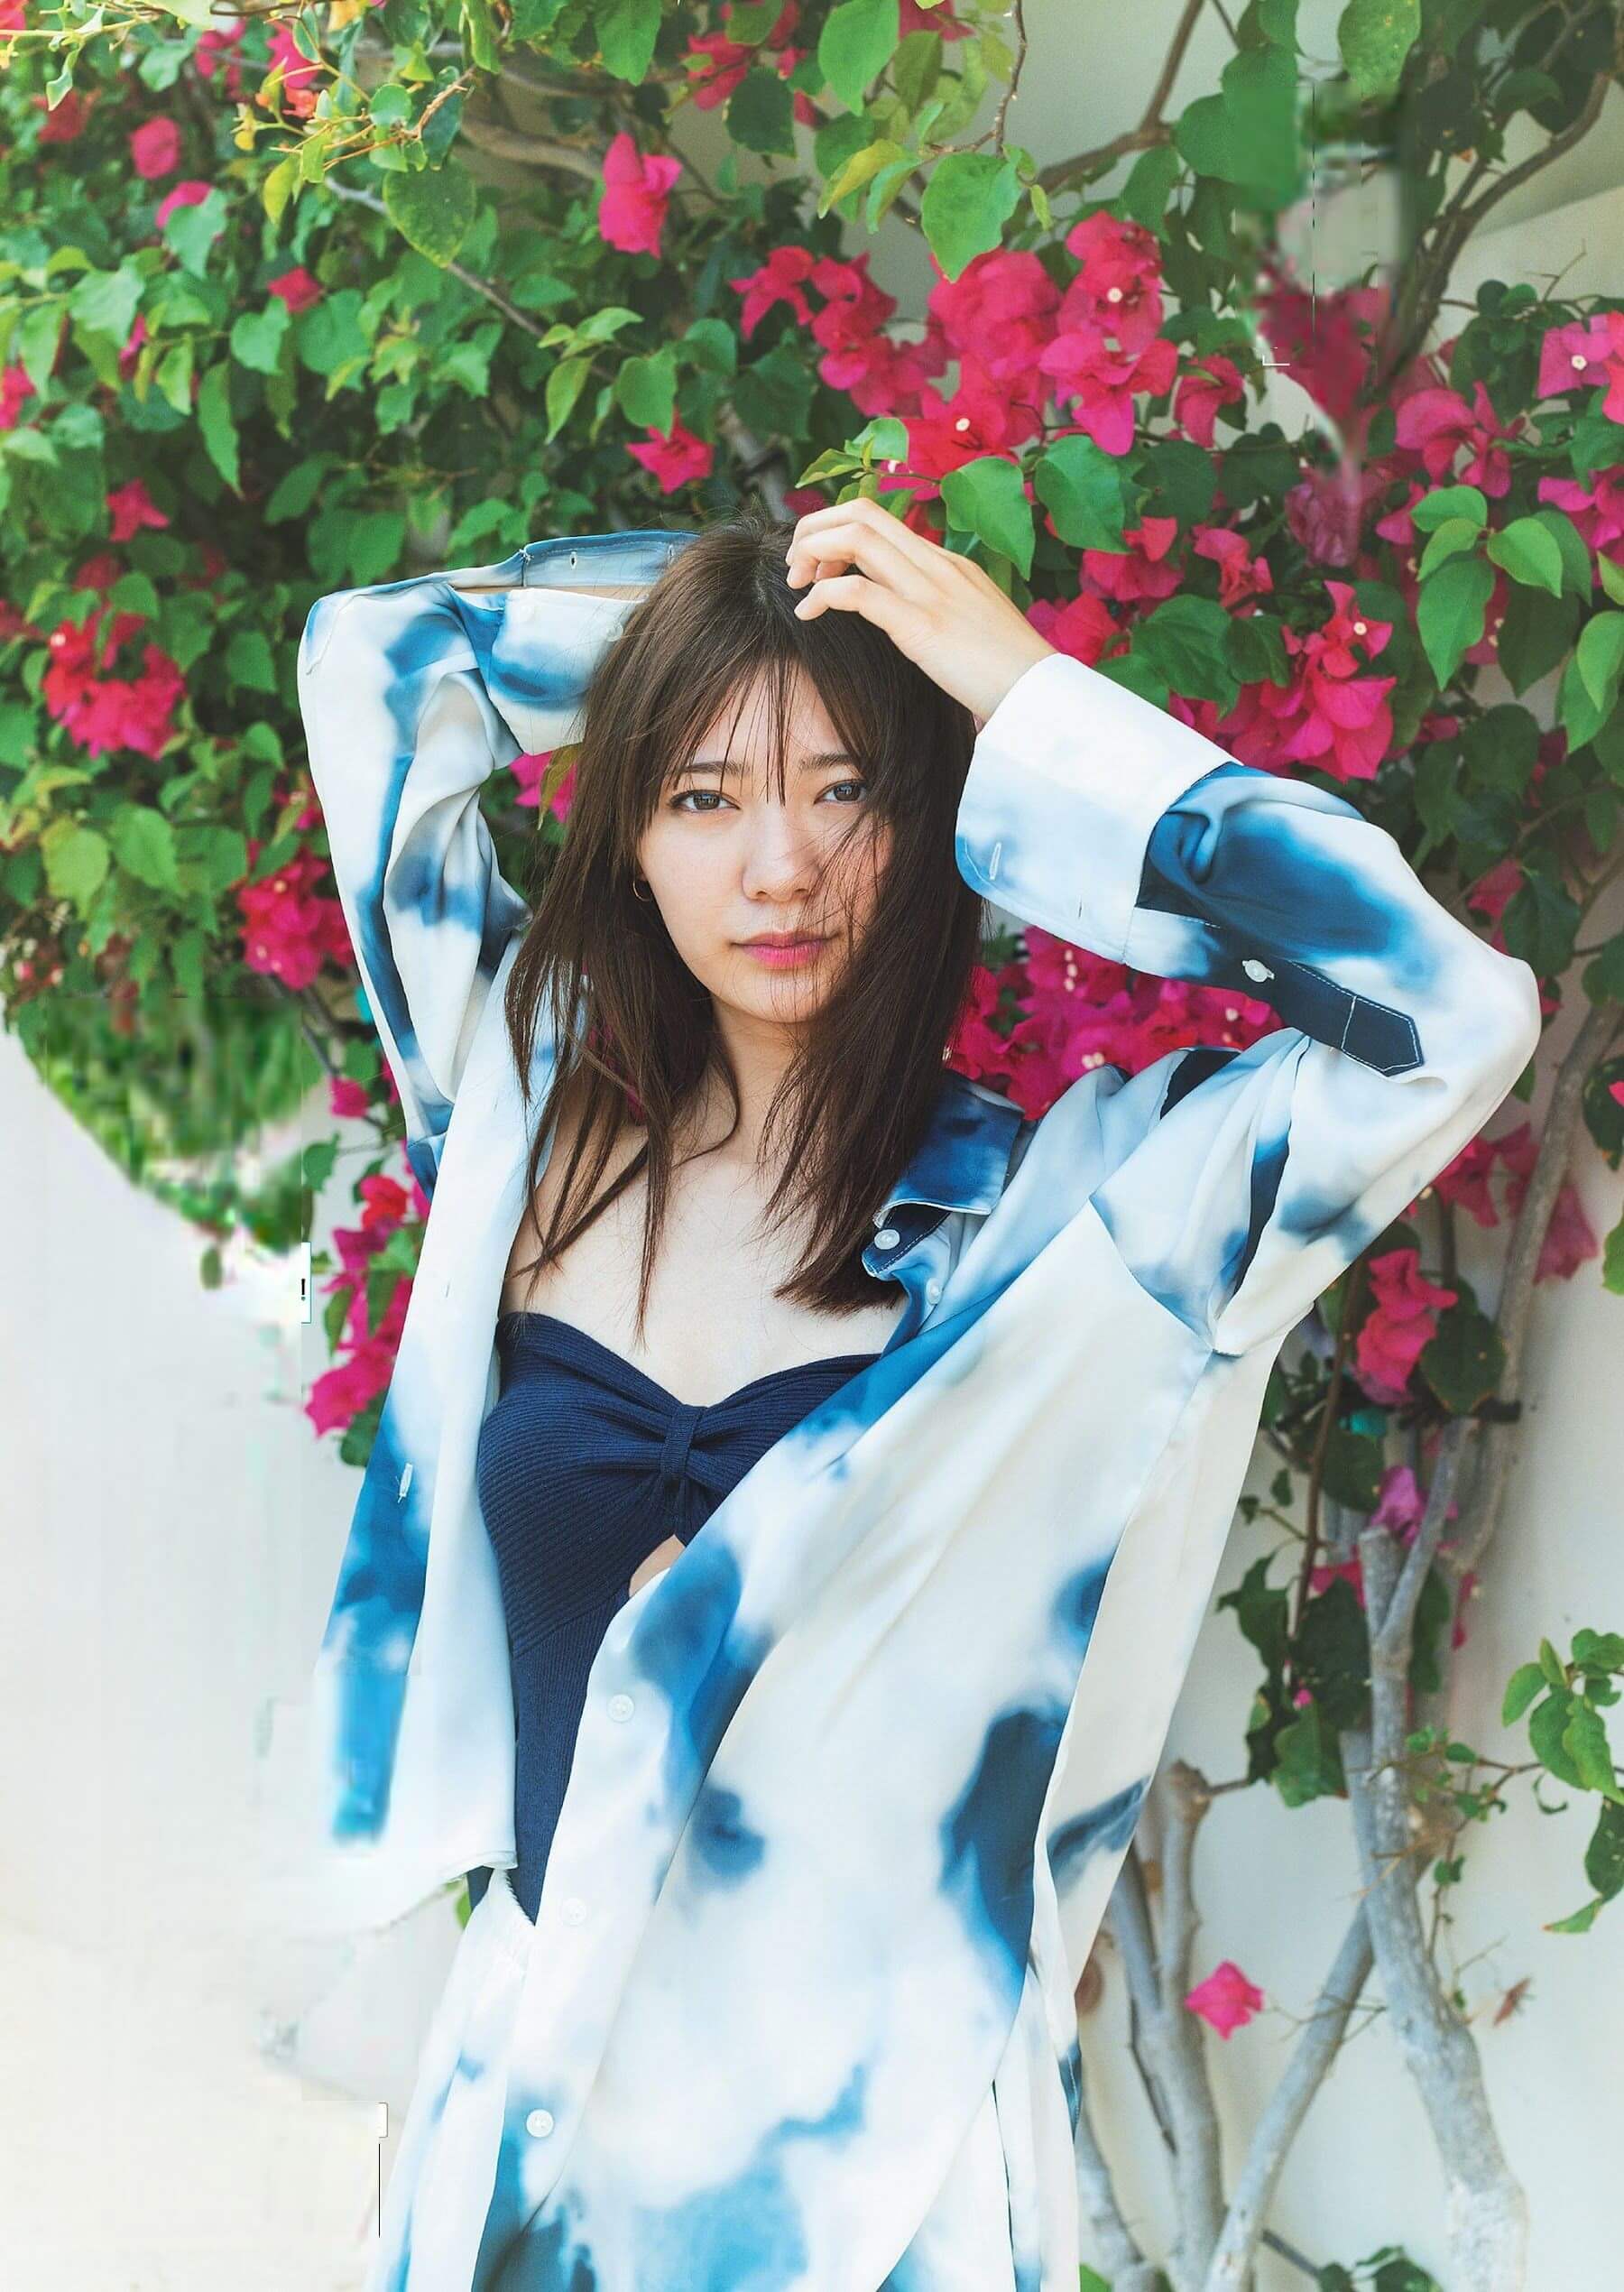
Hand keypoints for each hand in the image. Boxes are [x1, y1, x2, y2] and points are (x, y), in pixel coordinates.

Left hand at [783, 495, 1056, 726]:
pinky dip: (823, 594)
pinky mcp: (922, 626)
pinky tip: (808, 614)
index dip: (835, 529)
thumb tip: (899, 613)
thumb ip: (937, 608)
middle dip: (815, 528)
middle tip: (796, 567)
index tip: (818, 563)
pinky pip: (859, 591)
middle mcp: (937, 565)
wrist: (1040, 694)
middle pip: (862, 512)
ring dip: (812, 552)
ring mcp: (931, 591)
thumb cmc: (1006, 672)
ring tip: (797, 584)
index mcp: (947, 563)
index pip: (878, 518)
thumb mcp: (970, 624)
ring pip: (857, 537)